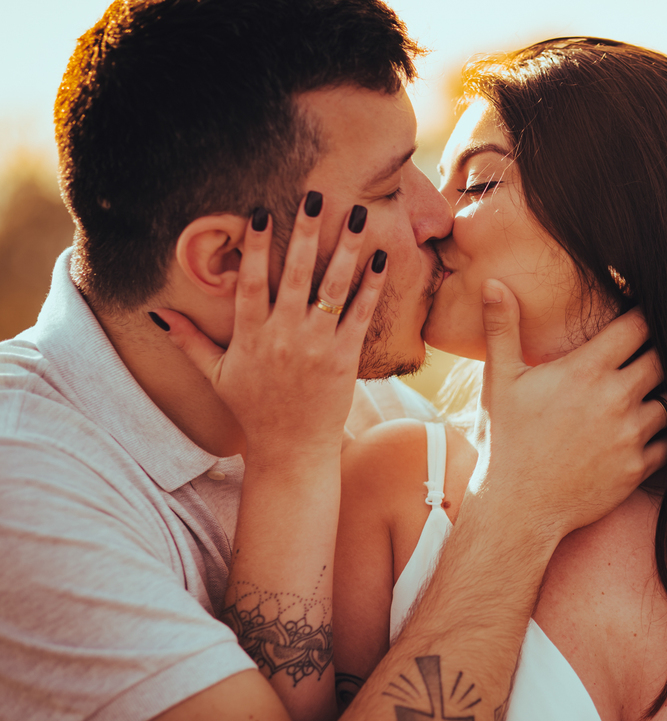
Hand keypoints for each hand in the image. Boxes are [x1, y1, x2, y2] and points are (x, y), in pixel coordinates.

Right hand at [153, 195, 387, 463]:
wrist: (291, 449)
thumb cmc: (252, 409)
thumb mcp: (215, 375)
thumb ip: (188, 341)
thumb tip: (156, 313)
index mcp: (250, 336)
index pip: (252, 282)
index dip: (257, 247)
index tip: (262, 211)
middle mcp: (284, 336)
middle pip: (295, 275)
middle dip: (305, 233)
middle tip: (315, 196)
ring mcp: (317, 346)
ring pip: (333, 289)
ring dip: (346, 249)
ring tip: (359, 215)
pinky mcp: (345, 358)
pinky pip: (360, 314)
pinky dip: (371, 286)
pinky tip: (380, 258)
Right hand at [470, 279, 666, 540]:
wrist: (517, 509)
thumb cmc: (506, 441)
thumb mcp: (500, 381)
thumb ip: (502, 328)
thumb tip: (492, 282)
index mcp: (587, 371)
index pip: (638, 326)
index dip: (643, 317)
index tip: (638, 319)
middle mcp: (616, 399)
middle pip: (663, 360)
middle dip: (657, 354)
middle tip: (646, 355)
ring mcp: (631, 436)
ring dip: (661, 395)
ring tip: (646, 393)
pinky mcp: (638, 468)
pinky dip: (665, 434)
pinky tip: (647, 429)